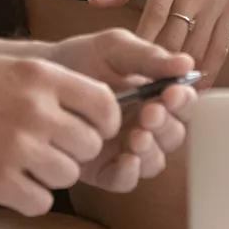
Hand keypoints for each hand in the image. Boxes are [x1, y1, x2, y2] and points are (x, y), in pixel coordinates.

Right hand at [0, 55, 124, 215]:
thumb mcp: (7, 69)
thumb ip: (50, 86)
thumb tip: (95, 105)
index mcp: (41, 77)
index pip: (105, 104)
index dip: (104, 123)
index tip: (93, 131)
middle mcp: (36, 109)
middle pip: (90, 145)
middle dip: (73, 153)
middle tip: (47, 152)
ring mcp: (17, 146)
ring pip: (68, 176)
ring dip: (51, 178)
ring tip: (23, 167)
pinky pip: (41, 202)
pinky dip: (29, 199)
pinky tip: (9, 185)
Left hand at [40, 29, 198, 191]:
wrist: (41, 76)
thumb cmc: (82, 59)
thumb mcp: (116, 48)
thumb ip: (149, 56)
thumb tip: (187, 64)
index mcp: (156, 95)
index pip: (182, 104)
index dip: (183, 101)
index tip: (171, 92)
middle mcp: (145, 124)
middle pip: (173, 136)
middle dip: (166, 126)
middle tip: (149, 113)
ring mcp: (124, 148)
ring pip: (154, 162)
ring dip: (152, 151)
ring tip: (137, 136)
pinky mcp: (102, 169)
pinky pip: (125, 180)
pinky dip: (130, 173)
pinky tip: (127, 158)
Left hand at [90, 0, 228, 79]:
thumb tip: (96, 4)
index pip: (154, 16)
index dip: (143, 46)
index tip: (129, 70)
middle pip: (177, 37)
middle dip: (160, 66)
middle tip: (142, 90)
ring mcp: (217, 0)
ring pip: (200, 46)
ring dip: (183, 72)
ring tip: (165, 94)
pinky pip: (222, 44)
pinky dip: (210, 68)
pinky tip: (197, 84)